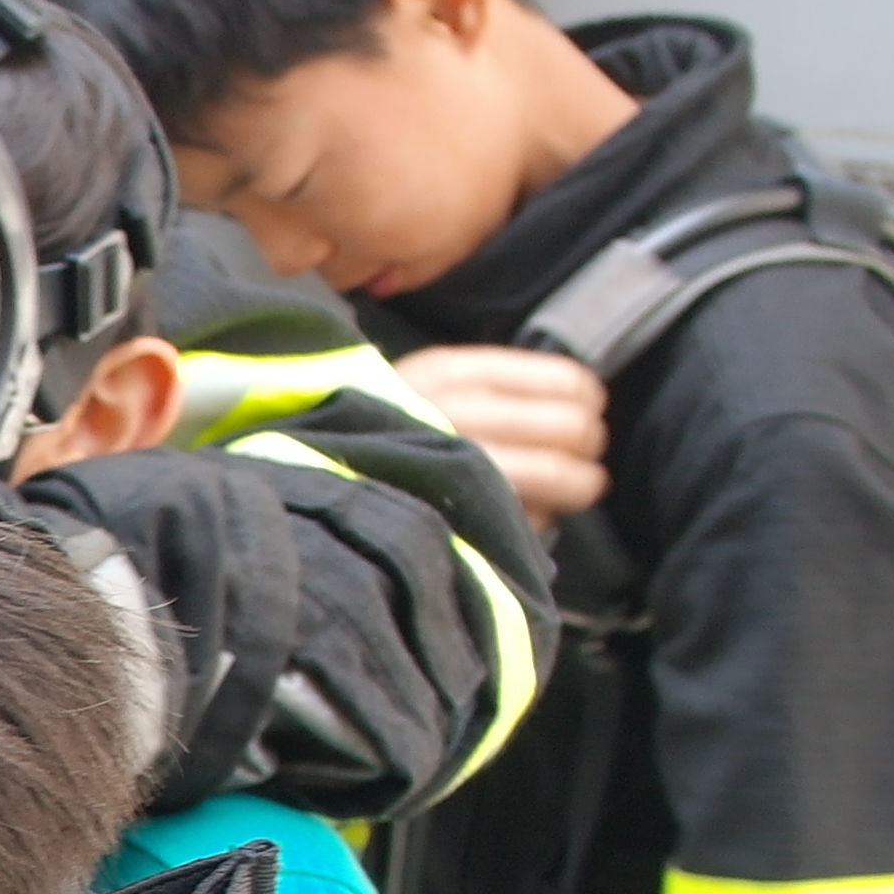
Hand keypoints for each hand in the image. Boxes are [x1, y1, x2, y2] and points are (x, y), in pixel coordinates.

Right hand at [391, 344, 608, 527]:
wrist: (307, 478)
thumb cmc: (377, 433)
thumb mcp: (423, 387)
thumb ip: (490, 386)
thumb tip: (579, 401)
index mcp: (453, 372)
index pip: (566, 381)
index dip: (585, 402)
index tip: (579, 415)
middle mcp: (459, 412)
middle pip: (573, 426)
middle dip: (585, 447)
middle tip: (578, 460)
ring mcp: (460, 463)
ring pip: (564, 475)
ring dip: (576, 487)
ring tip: (568, 494)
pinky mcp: (461, 511)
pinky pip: (529, 518)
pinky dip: (535, 521)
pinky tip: (514, 517)